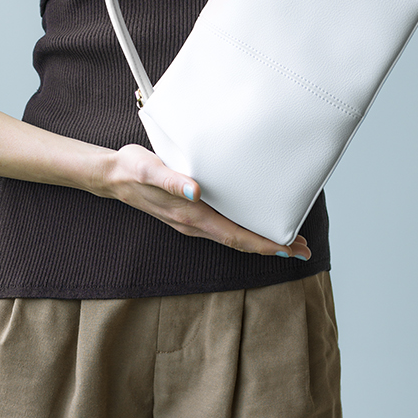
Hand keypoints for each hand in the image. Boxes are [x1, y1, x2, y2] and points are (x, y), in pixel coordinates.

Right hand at [98, 144, 310, 258]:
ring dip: (261, 241)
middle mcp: (194, 224)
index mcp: (191, 216)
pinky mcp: (190, 214)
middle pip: (240, 243)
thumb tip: (196, 191)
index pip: (236, 237)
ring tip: (289, 239)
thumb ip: (172, 179)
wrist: (112, 176)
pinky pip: (224, 229)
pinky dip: (245, 231)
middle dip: (273, 248)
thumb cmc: (133, 168)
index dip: (265, 245)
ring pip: (233, 237)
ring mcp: (192, 222)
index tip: (291, 249)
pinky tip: (254, 222)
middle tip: (305, 248)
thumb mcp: (150, 169)